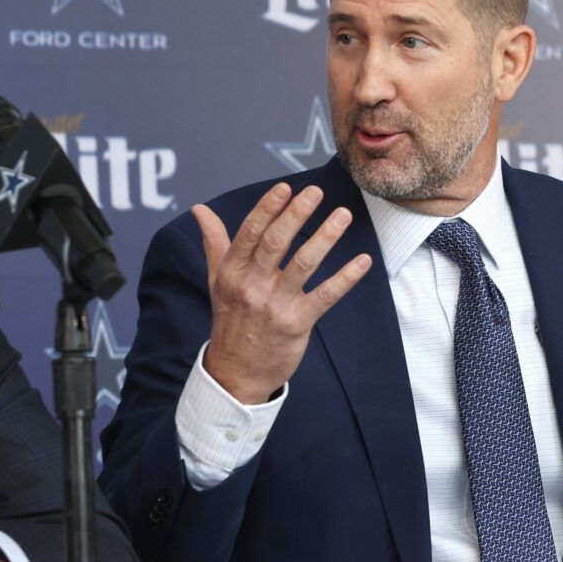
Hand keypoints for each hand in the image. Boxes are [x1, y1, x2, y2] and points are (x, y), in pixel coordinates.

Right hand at [198, 183, 372, 403]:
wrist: (235, 373)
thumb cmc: (230, 319)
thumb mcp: (216, 280)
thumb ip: (214, 242)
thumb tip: (199, 208)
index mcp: (231, 272)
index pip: (250, 232)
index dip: (268, 208)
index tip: (286, 187)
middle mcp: (250, 286)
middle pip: (275, 242)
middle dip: (296, 214)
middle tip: (316, 192)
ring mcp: (274, 306)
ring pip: (303, 264)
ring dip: (325, 237)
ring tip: (343, 214)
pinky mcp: (296, 324)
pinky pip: (325, 296)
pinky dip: (346, 278)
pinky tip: (363, 261)